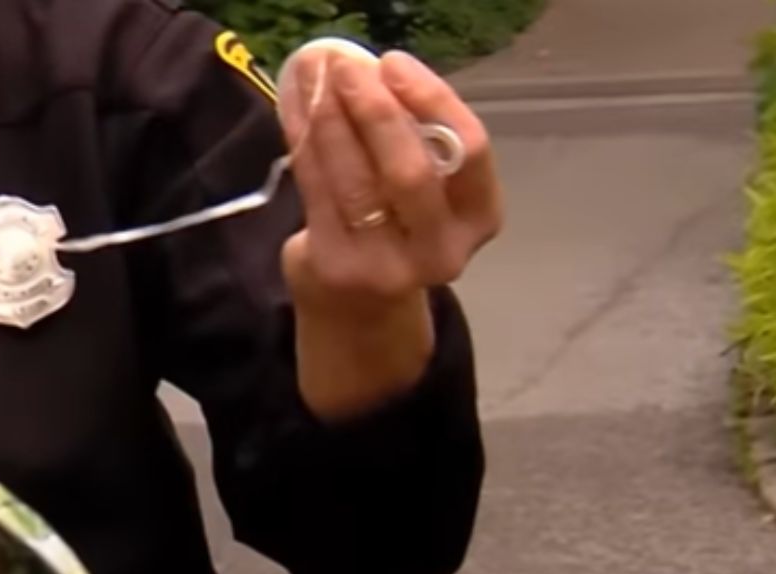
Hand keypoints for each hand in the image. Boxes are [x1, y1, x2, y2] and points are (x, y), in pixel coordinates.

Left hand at [279, 50, 502, 418]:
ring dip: (331, 121)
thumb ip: (422, 140)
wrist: (360, 307)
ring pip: (357, 181)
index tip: (394, 64)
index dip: (433, 101)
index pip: (470, 151)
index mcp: (479, 219)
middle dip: (377, 112)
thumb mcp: (431, 190)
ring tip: (315, 82)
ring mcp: (388, 267)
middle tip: (347, 70)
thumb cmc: (400, 228)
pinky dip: (304, 144)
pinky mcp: (338, 267)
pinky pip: (318, 192)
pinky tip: (296, 112)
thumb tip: (376, 74)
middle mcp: (442, 251)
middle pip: (411, 171)